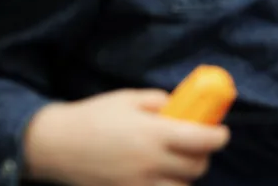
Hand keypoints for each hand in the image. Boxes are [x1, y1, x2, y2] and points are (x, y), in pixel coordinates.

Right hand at [25, 89, 229, 185]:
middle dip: (203, 157)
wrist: (55, 145)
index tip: (221, 133)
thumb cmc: (94, 117)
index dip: (219, 137)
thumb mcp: (130, 99)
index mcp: (154, 134)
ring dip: (185, 177)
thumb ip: (160, 103)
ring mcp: (137, 184)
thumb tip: (181, 109)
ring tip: (178, 163)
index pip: (201, 141)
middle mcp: (149, 163)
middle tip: (198, 146)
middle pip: (195, 168)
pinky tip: (160, 175)